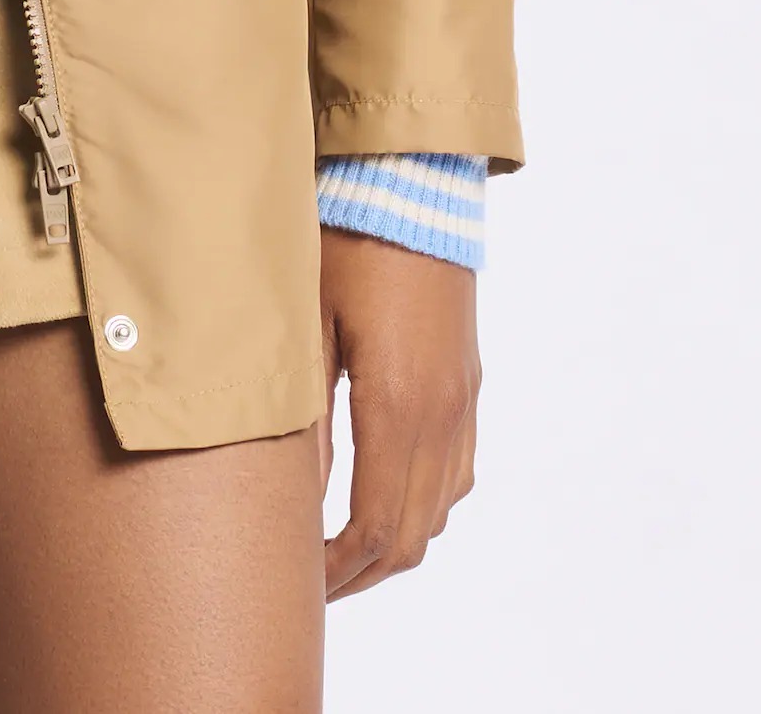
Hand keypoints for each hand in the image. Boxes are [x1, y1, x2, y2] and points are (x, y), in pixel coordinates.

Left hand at [315, 225, 479, 599]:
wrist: (415, 180)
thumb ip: (304, 416)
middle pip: (413, 534)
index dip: (339, 569)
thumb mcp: (307, 324)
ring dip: (394, 539)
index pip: (377, 528)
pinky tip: (382, 491)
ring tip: (339, 544)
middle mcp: (443, 414)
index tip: (300, 581)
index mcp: (400, 405)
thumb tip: (292, 496)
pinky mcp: (468, 379)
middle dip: (363, 570)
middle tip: (312, 581)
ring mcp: (463, 398)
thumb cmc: (347, 238)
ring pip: (440, 508)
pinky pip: (457, 469)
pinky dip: (422, 501)